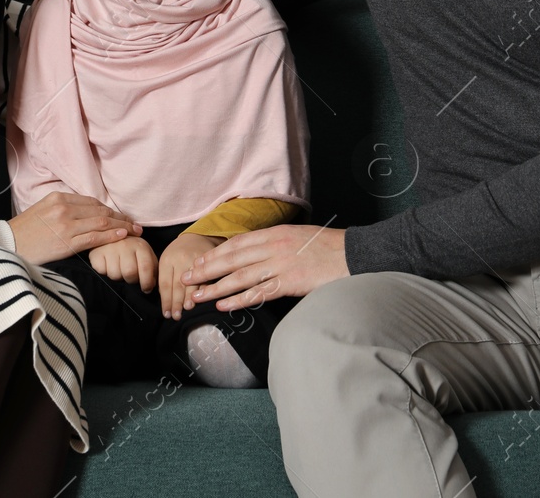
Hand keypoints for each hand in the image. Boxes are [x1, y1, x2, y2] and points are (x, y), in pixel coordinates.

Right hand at [8, 191, 142, 265]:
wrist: (6, 245)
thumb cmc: (24, 232)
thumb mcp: (42, 211)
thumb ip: (62, 209)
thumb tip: (83, 214)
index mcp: (58, 198)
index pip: (92, 202)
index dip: (110, 210)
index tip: (121, 216)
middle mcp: (63, 208)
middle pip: (100, 211)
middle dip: (121, 218)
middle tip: (135, 224)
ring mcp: (65, 224)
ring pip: (101, 223)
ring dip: (122, 226)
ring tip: (135, 232)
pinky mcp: (66, 241)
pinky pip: (94, 237)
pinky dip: (111, 236)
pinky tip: (122, 236)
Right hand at [88, 236, 157, 290]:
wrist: (111, 235)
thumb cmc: (132, 250)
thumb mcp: (146, 255)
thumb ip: (152, 269)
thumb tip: (152, 286)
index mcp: (140, 246)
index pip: (146, 268)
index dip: (147, 283)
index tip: (146, 289)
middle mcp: (125, 245)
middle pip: (129, 273)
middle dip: (131, 281)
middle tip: (130, 278)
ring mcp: (110, 248)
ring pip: (115, 275)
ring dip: (118, 277)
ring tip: (119, 270)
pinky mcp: (96, 253)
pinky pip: (102, 271)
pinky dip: (105, 273)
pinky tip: (108, 266)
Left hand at [157, 233, 223, 318]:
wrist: (197, 237)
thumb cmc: (178, 254)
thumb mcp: (167, 262)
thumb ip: (165, 279)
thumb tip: (166, 302)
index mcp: (168, 260)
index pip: (165, 284)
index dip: (166, 301)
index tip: (166, 314)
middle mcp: (181, 259)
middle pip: (178, 285)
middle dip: (177, 302)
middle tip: (176, 316)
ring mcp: (196, 259)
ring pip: (193, 282)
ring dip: (190, 298)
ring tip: (187, 309)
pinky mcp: (209, 261)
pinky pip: (207, 277)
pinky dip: (204, 290)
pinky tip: (203, 299)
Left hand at [181, 225, 348, 310]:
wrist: (355, 254)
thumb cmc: (330, 247)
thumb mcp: (300, 236)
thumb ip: (279, 243)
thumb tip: (262, 252)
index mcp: (275, 233)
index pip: (237, 244)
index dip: (215, 253)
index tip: (197, 261)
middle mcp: (273, 246)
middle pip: (231, 259)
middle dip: (205, 269)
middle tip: (184, 278)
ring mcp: (280, 265)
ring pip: (239, 277)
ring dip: (214, 287)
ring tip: (196, 295)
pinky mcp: (289, 283)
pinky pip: (258, 293)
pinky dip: (238, 300)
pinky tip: (223, 306)